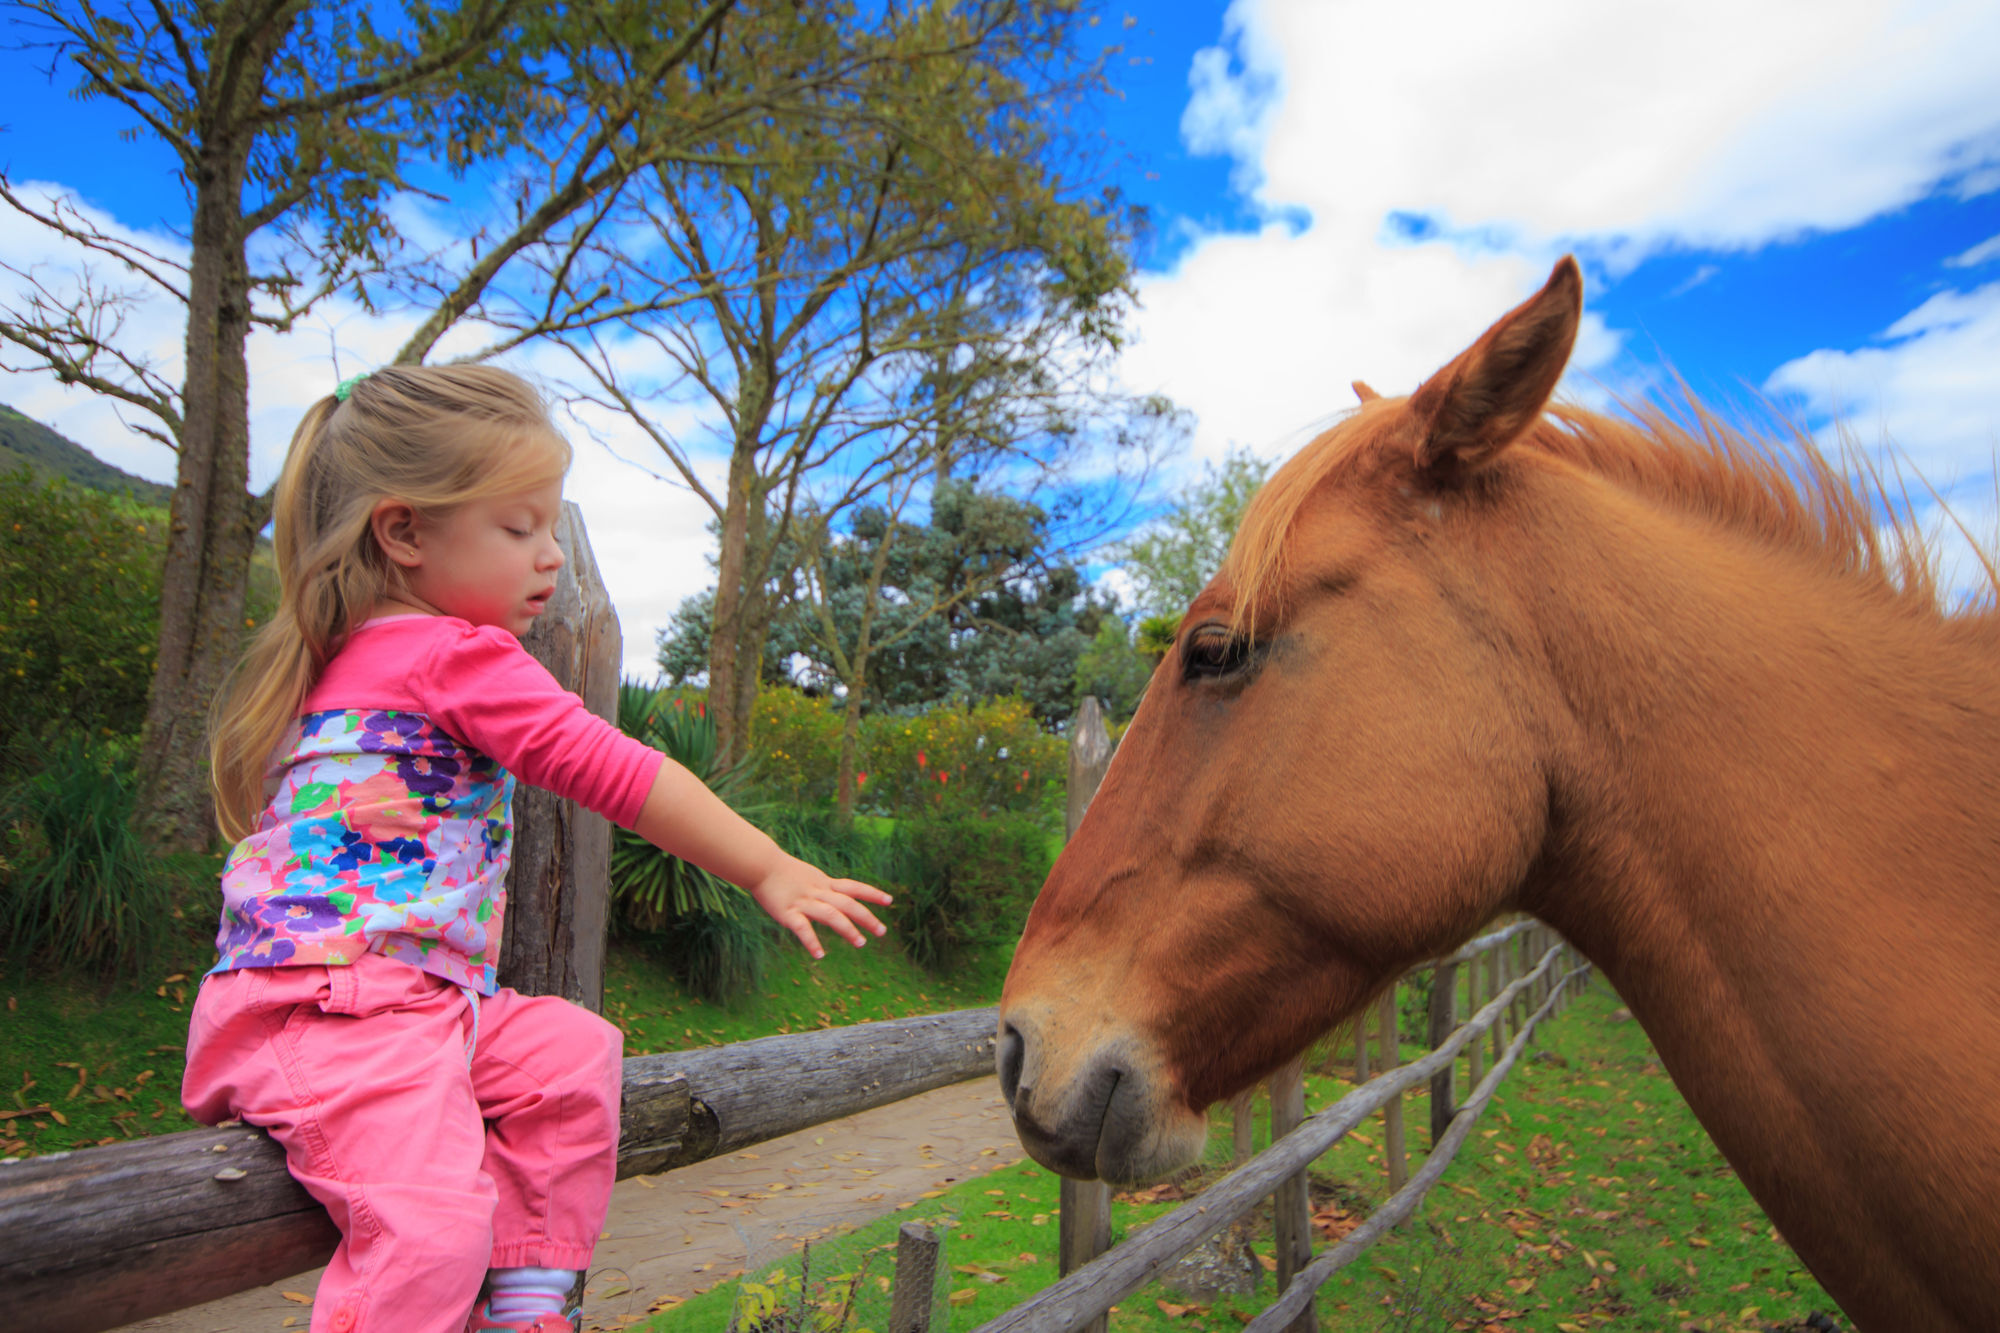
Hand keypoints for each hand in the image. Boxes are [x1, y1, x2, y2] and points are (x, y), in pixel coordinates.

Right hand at [748, 855, 893, 959]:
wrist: (761, 864)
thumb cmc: (783, 872)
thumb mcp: (810, 877)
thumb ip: (824, 889)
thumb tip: (836, 899)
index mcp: (824, 883)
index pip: (853, 887)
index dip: (872, 894)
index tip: (889, 901)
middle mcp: (818, 892)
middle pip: (848, 904)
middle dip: (867, 917)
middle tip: (882, 932)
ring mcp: (804, 902)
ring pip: (831, 915)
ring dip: (847, 929)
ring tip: (861, 943)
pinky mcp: (788, 913)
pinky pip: (802, 928)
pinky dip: (812, 941)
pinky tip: (820, 955)